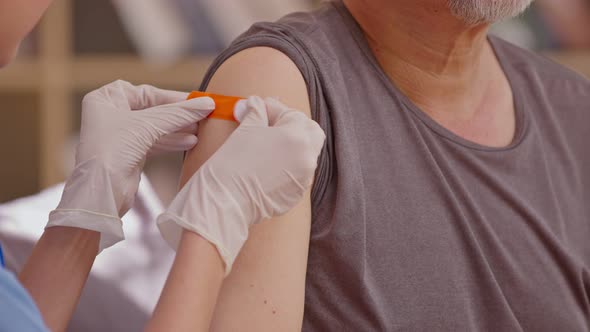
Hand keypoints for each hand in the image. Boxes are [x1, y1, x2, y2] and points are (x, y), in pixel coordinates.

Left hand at [46, 80, 214, 251]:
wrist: (102, 192)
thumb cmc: (112, 150)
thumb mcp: (147, 125)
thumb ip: (178, 114)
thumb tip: (207, 103)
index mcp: (107, 99)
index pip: (147, 93)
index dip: (173, 97)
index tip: (197, 101)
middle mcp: (111, 115)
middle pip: (153, 110)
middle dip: (178, 115)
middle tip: (202, 115)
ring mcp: (120, 135)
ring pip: (156, 127)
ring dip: (178, 128)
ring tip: (200, 129)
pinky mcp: (129, 153)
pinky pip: (155, 142)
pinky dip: (172, 142)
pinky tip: (190, 142)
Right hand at [157, 96, 325, 274]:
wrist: (224, 201)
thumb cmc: (232, 162)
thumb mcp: (246, 130)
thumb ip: (257, 112)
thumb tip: (257, 103)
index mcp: (297, 137)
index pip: (292, 114)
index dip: (274, 110)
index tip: (259, 109)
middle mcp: (307, 157)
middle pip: (311, 133)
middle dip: (294, 126)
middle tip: (272, 125)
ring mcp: (305, 178)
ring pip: (306, 154)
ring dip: (292, 146)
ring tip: (268, 145)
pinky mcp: (297, 194)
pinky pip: (299, 173)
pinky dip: (288, 165)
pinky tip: (268, 165)